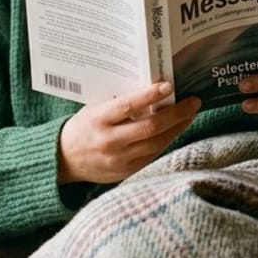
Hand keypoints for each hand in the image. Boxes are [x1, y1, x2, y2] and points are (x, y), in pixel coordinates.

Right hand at [58, 81, 200, 185]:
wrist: (64, 160)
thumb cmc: (83, 128)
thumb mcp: (94, 109)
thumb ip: (119, 103)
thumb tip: (151, 88)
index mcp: (98, 120)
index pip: (128, 106)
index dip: (150, 96)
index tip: (169, 85)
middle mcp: (109, 141)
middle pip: (150, 127)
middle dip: (176, 114)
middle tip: (193, 102)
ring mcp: (119, 159)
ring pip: (156, 143)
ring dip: (177, 128)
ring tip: (190, 114)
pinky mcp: (126, 172)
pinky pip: (153, 155)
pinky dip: (166, 140)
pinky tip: (175, 130)